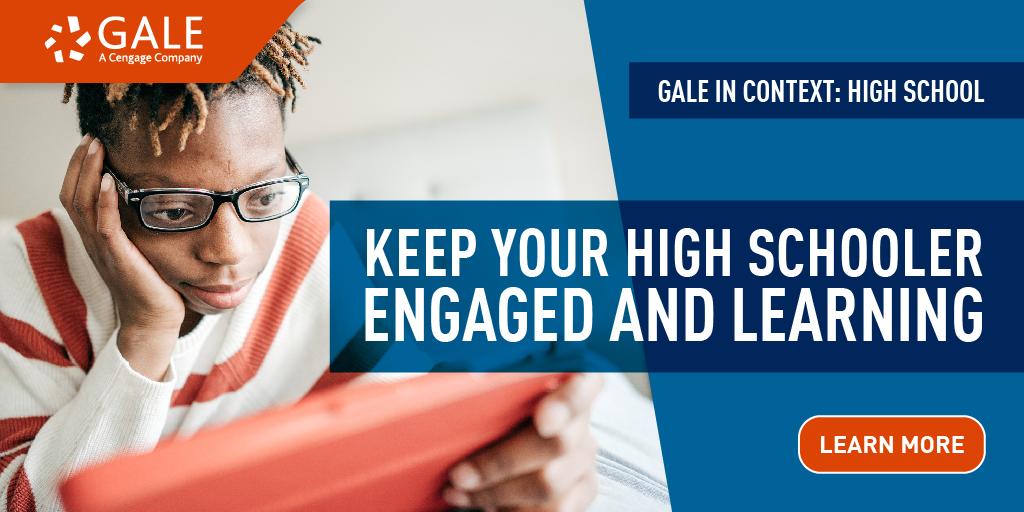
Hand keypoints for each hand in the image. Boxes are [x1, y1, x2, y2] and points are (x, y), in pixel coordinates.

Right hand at [59, 135, 184, 379]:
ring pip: (85, 207)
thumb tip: (148, 197)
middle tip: (90, 139)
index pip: (76, 197)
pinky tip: (112, 182)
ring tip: (96, 150)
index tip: (90, 145)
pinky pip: (106, 228)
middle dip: (80, 165)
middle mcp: (94, 243)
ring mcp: (105, 252)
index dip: (79, 170)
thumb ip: (136, 226)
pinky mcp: (121, 261)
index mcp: (97, 238)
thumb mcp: (141, 248)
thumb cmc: (153, 284)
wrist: (155, 321)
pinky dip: (106, 204)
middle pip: (74, 196)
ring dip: (90, 175)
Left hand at [443, 373, 603, 511]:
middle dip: (502, 462)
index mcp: (570, 379)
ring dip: (496, 493)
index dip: (567, 404)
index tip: (543, 423)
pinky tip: (485, 505)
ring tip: (459, 492)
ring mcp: (584, 455)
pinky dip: (513, 511)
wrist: (512, 440)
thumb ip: (486, 383)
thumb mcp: (492, 387)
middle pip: (557, 444)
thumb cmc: (498, 406)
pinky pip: (555, 510)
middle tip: (460, 474)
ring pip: (549, 484)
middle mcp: (582, 418)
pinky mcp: (583, 488)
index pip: (581, 384)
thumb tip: (453, 375)